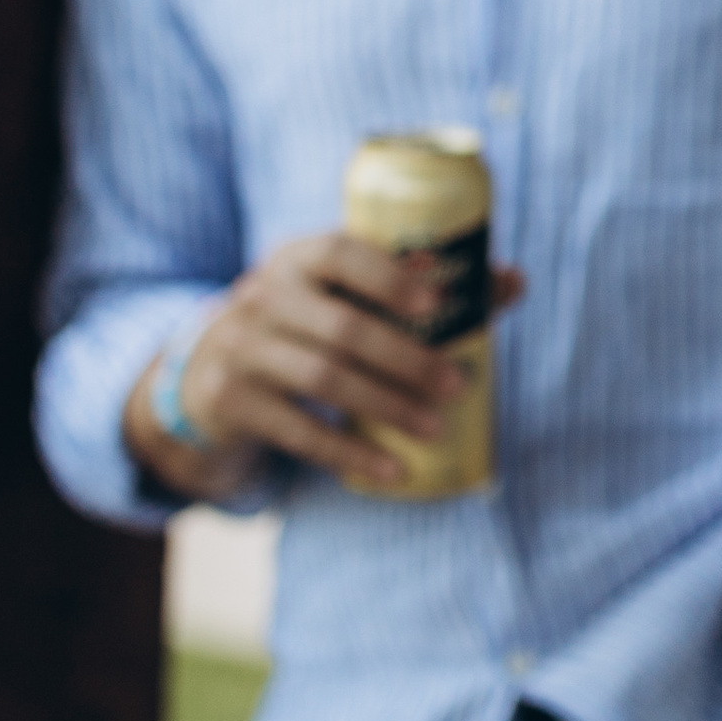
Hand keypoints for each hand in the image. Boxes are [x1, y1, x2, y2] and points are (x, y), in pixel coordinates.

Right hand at [124, 235, 521, 497]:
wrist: (208, 370)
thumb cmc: (306, 321)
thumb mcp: (342, 294)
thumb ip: (421, 288)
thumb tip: (513, 280)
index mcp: (296, 258)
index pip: (339, 252)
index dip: (388, 275)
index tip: (437, 302)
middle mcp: (262, 296)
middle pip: (342, 328)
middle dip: (406, 359)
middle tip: (457, 384)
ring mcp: (240, 349)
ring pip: (323, 380)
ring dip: (386, 405)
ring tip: (435, 426)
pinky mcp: (230, 401)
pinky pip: (298, 431)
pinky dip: (349, 452)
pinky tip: (393, 468)